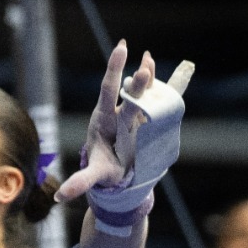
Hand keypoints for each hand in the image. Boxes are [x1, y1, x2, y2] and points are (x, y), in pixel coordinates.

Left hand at [55, 41, 195, 205]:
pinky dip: (177, 84)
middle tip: (145, 66)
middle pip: (131, 94)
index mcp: (106, 119)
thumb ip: (80, 182)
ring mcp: (137, 114)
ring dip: (152, 78)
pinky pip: (165, 101)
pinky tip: (188, 67)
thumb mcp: (95, 175)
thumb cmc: (105, 167)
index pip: (108, 91)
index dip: (114, 71)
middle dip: (139, 83)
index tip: (121, 49)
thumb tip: (59, 197)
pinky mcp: (151, 120)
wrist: (118, 170)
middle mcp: (121, 112)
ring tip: (151, 59)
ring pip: (146, 93)